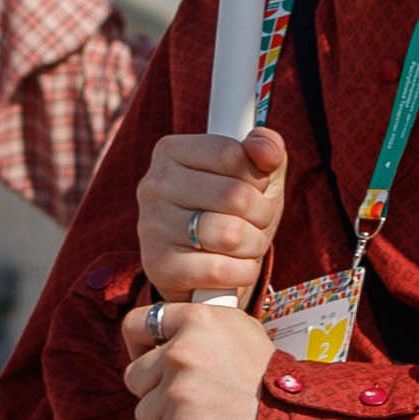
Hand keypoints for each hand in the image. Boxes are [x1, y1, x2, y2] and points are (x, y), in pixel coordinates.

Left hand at [123, 292, 271, 419]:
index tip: (150, 360)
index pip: (137, 324)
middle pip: (136, 376)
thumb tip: (166, 338)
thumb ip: (202, 332)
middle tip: (196, 402)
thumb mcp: (244, 335)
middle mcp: (183, 350)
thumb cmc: (274, 384)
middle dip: (158, 393)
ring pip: (144, 413)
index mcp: (200, 320)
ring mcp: (177, 391)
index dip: (140, 345)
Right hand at [137, 127, 286, 308]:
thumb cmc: (232, 213)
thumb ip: (266, 149)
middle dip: (262, 214)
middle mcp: (154, 185)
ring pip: (231, 234)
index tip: (253, 188)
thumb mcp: (254, 175)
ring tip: (245, 244)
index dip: (258, 178)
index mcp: (171, 151)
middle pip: (236, 196)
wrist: (204, 270)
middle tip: (254, 222)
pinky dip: (242, 272)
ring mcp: (151, 226)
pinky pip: (220, 270)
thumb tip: (265, 147)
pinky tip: (236, 267)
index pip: (232, 155)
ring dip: (254, 244)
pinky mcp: (158, 266)